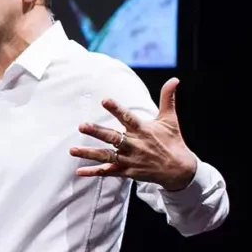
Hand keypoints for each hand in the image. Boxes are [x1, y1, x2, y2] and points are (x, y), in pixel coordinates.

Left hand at [69, 78, 197, 190]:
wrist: (179, 170)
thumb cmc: (173, 141)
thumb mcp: (170, 120)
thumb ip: (168, 98)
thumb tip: (174, 79)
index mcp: (144, 130)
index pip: (128, 118)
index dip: (116, 109)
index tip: (104, 100)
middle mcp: (135, 145)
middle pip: (113, 138)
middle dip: (97, 132)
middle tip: (82, 126)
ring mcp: (130, 160)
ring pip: (107, 156)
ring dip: (89, 153)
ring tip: (72, 150)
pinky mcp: (127, 172)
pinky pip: (108, 172)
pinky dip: (94, 172)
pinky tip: (79, 171)